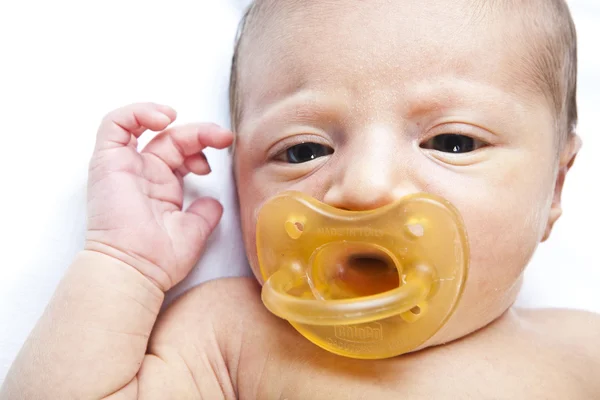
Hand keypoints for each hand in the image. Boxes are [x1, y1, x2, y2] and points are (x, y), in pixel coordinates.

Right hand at [85, 103, 232, 290]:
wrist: (135, 269)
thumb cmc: (159, 259)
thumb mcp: (193, 231)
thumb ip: (205, 213)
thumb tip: (214, 202)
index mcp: (163, 186)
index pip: (183, 153)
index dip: (202, 148)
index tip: (216, 163)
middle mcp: (144, 173)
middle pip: (171, 138)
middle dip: (199, 133)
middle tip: (222, 137)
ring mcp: (125, 167)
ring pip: (142, 126)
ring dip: (164, 116)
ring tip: (183, 120)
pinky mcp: (107, 162)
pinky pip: (114, 125)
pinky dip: (136, 114)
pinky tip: (161, 119)